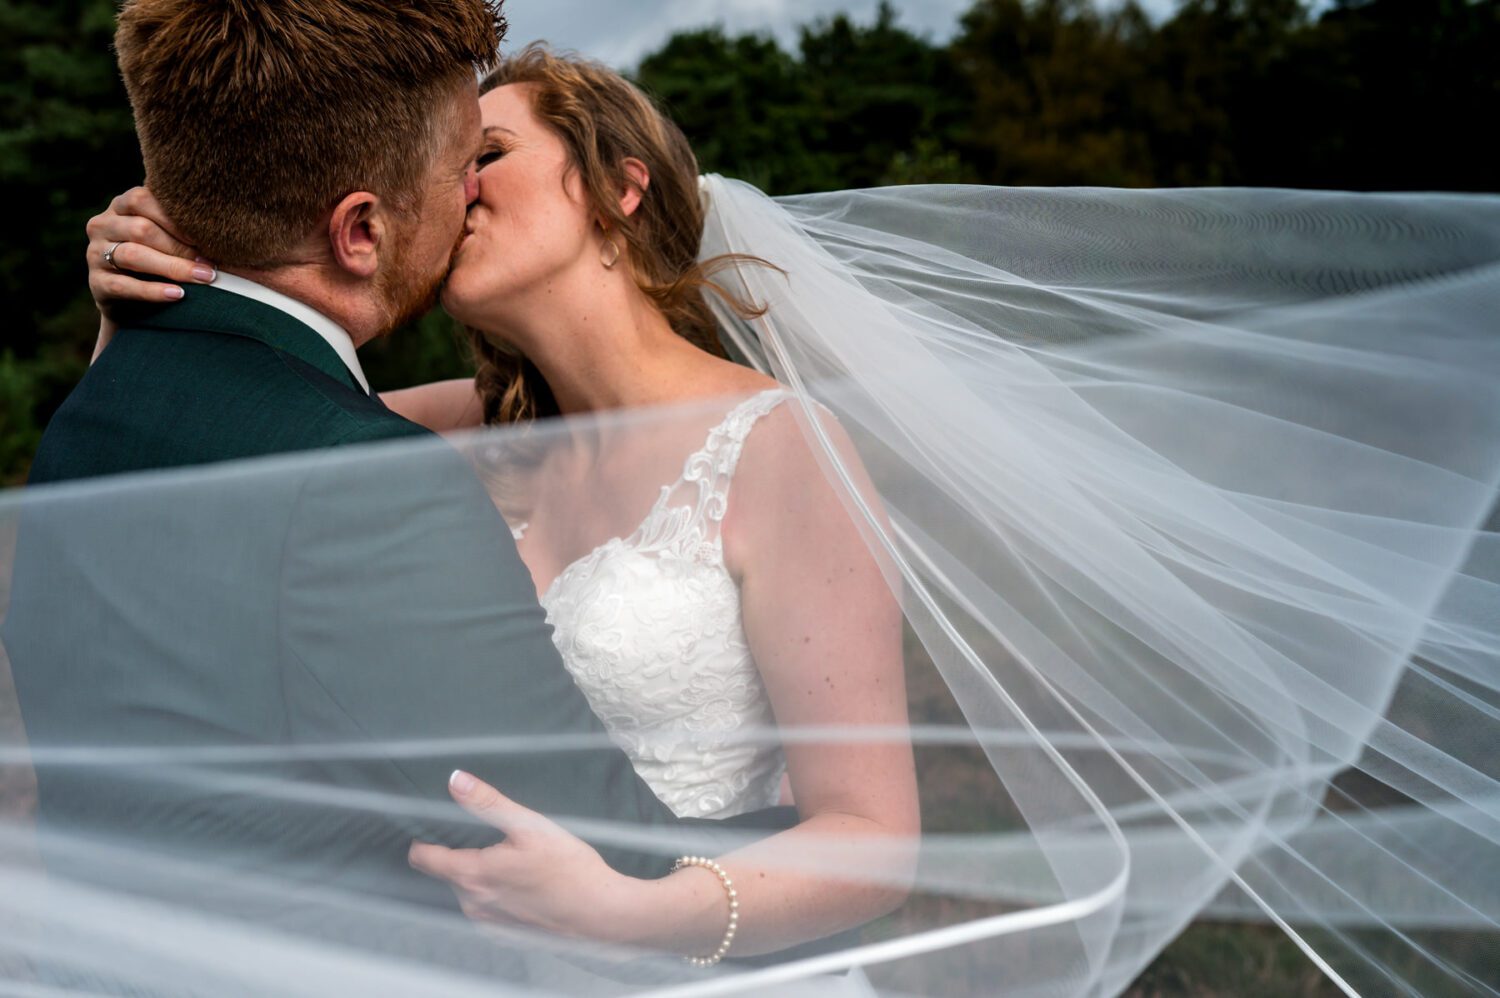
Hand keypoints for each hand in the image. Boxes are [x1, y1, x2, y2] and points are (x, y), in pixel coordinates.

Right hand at [86, 187, 216, 320]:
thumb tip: (246, 246)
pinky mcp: (96, 283)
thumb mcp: (172, 240)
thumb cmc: (163, 261)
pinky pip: (123, 286)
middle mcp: (104, 224)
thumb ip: (190, 231)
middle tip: (214, 264)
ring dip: (173, 267)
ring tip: (205, 278)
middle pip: (142, 229)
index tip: (211, 235)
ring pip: (134, 255)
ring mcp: (95, 253)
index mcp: (122, 205)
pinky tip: (178, 294)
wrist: (135, 303)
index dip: (177, 218)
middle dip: (181, 247)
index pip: (143, 199)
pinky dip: (153, 291)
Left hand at [407, 770, 645, 941]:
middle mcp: (472, 903)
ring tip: (513, 859)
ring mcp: (488, 921)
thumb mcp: (529, 825)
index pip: (424, 859)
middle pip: (448, 873)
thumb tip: (456, 780)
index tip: (431, 826)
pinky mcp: (505, 932)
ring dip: (479, 875)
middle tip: (492, 837)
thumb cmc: (569, 868)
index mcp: (472, 874)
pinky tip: (524, 883)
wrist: (601, 913)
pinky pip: (486, 908)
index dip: (423, 840)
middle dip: (461, 853)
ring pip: (467, 891)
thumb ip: (488, 803)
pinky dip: (496, 894)